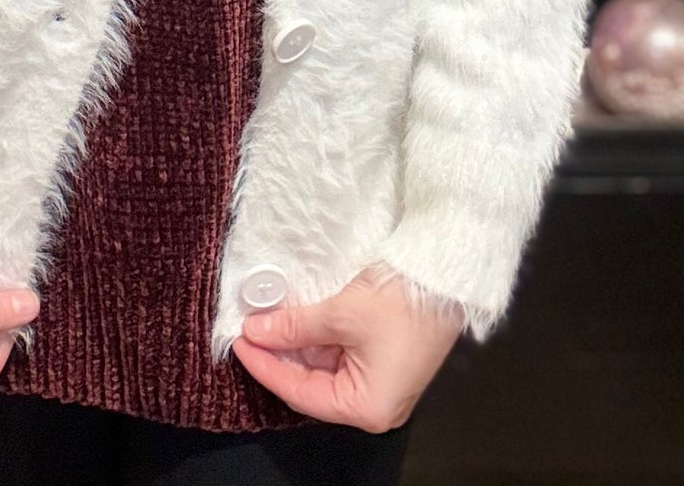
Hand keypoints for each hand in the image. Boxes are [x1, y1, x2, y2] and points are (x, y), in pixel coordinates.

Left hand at [230, 269, 463, 430]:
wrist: (444, 275)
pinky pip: (338, 353)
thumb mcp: (340, 315)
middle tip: (248, 328)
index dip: (266, 367)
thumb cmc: (402, 303)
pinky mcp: (381, 358)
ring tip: (265, 319)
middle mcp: (373, 403)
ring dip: (294, 343)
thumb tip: (256, 330)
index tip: (239, 343)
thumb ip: (294, 327)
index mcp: (367, 408)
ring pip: (322, 367)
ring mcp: (378, 381)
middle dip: (278, 355)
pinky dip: (314, 336)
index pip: (301, 394)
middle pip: (311, 384)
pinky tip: (292, 318)